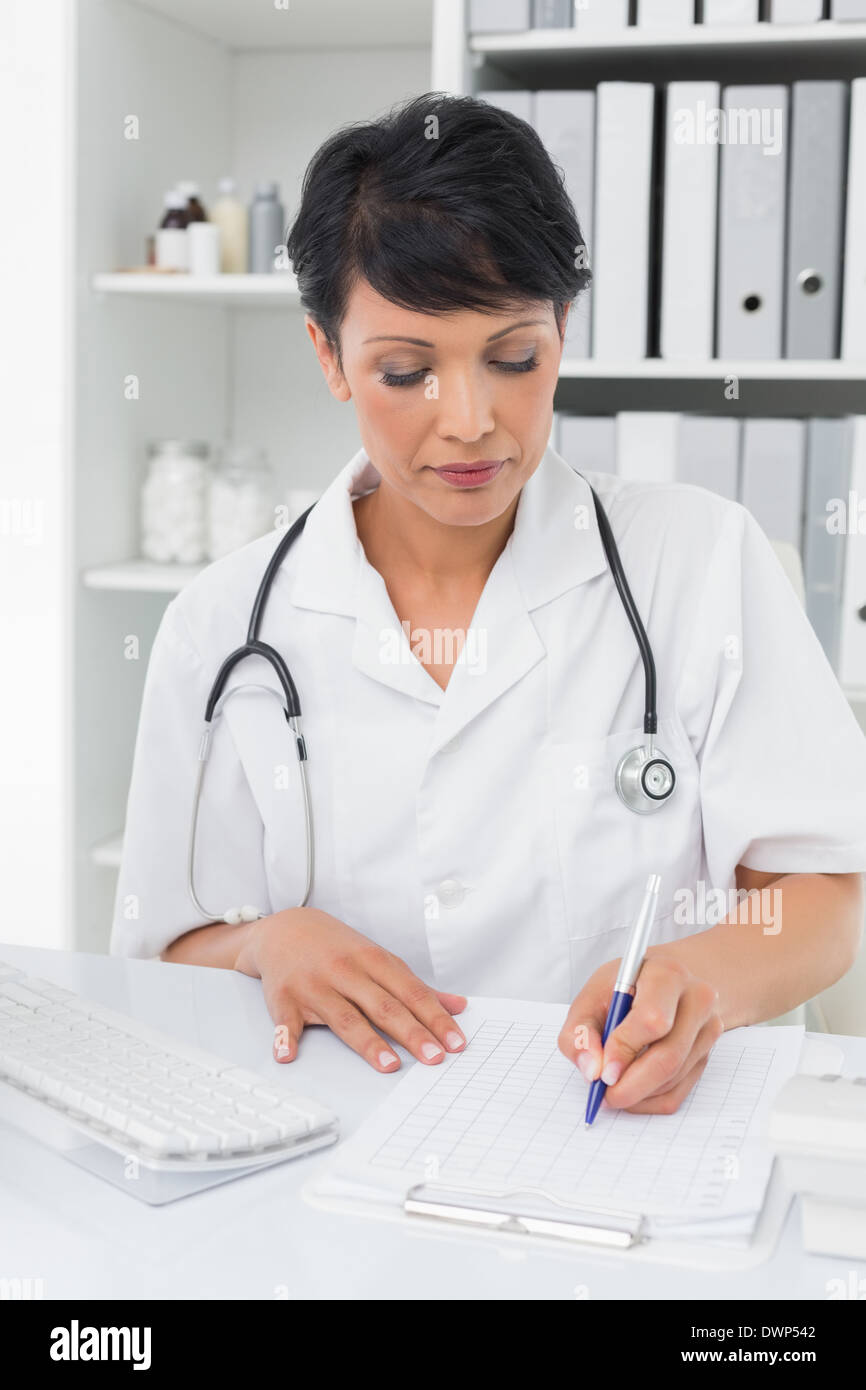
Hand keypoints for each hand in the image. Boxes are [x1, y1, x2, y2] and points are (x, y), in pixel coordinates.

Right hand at [235, 908, 466, 1072]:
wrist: (286, 929)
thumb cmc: (338, 949)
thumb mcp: (379, 959)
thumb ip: (416, 988)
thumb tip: (458, 1006)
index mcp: (374, 961)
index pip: (411, 993)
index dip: (435, 1018)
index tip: (455, 1042)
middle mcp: (346, 972)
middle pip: (383, 1006)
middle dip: (411, 1033)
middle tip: (435, 1058)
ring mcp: (314, 986)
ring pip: (344, 1017)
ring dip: (366, 1042)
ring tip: (388, 1065)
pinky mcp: (283, 998)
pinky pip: (285, 1020)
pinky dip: (285, 1037)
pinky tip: (287, 1054)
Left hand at [557, 955, 723, 1114]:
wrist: (663, 982)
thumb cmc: (625, 988)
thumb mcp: (592, 996)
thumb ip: (580, 1031)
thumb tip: (591, 1070)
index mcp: (666, 975)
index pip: (652, 1019)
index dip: (625, 1050)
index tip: (602, 1073)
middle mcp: (696, 1000)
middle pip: (669, 1057)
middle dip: (631, 1086)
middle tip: (604, 1096)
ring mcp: (708, 1028)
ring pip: (674, 1078)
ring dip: (638, 1094)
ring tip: (612, 1088)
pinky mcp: (708, 1053)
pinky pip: (680, 1091)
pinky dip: (651, 1100)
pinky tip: (632, 1090)